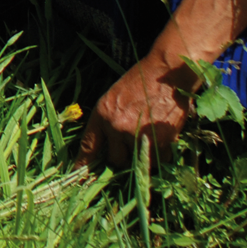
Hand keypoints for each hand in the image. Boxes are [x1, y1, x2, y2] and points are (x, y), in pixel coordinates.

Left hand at [75, 0, 246, 170]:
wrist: (168, 72)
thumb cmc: (142, 80)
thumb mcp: (115, 96)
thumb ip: (109, 119)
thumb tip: (108, 144)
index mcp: (102, 114)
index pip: (89, 145)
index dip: (83, 163)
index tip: (79, 175)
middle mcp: (116, 127)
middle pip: (115, 160)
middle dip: (123, 156)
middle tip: (133, 144)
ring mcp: (138, 135)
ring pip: (138, 163)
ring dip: (144, 156)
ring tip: (151, 137)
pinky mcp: (160, 141)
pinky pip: (159, 160)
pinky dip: (163, 154)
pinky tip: (164, 136)